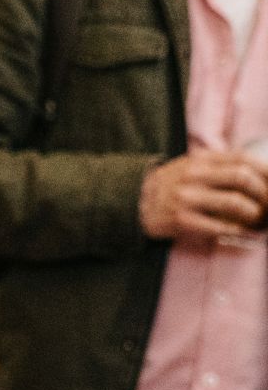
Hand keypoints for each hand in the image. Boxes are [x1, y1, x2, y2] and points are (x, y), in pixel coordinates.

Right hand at [139, 150, 267, 240]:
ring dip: (253, 212)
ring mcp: (187, 198)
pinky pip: (218, 226)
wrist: (134, 202)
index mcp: (200, 159)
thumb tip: (257, 170)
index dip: (265, 170)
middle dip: (263, 193)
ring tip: (257, 218)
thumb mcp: (191, 164)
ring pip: (233, 202)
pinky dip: (236, 230)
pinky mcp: (181, 220)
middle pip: (242, 177)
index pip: (242, 158)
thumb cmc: (171, 184)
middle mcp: (194, 175)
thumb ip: (219, 163)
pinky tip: (241, 231)